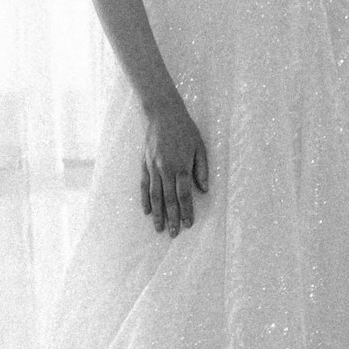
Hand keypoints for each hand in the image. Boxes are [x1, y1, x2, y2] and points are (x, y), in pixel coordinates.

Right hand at [139, 94, 208, 236]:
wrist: (163, 114)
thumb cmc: (185, 130)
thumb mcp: (200, 147)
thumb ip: (201, 169)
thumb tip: (203, 189)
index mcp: (181, 166)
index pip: (184, 194)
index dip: (186, 210)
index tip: (188, 224)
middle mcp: (165, 169)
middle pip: (169, 199)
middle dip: (171, 218)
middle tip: (173, 234)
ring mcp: (153, 167)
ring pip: (155, 195)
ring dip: (157, 213)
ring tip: (158, 228)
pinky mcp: (145, 164)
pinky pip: (144, 185)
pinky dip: (145, 199)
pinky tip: (146, 210)